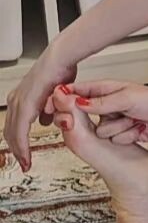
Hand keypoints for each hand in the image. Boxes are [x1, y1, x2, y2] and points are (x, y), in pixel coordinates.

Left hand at [3, 44, 78, 170]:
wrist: (62, 58)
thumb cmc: (61, 71)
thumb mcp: (55, 95)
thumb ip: (48, 109)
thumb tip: (45, 120)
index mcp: (22, 98)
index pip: (14, 126)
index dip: (19, 143)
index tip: (24, 157)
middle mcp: (16, 101)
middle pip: (10, 133)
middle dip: (17, 151)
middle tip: (24, 164)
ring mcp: (19, 102)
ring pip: (13, 134)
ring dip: (19, 151)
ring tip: (26, 162)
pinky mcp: (25, 105)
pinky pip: (20, 131)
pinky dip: (22, 145)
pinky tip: (27, 153)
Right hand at [52, 81, 147, 144]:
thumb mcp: (126, 98)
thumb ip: (101, 102)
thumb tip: (77, 102)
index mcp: (107, 89)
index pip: (78, 92)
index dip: (64, 99)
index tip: (54, 106)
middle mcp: (107, 105)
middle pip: (83, 116)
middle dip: (96, 120)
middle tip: (108, 119)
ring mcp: (113, 120)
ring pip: (100, 132)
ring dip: (119, 128)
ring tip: (134, 119)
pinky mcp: (120, 133)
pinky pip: (113, 140)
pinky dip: (127, 135)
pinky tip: (139, 128)